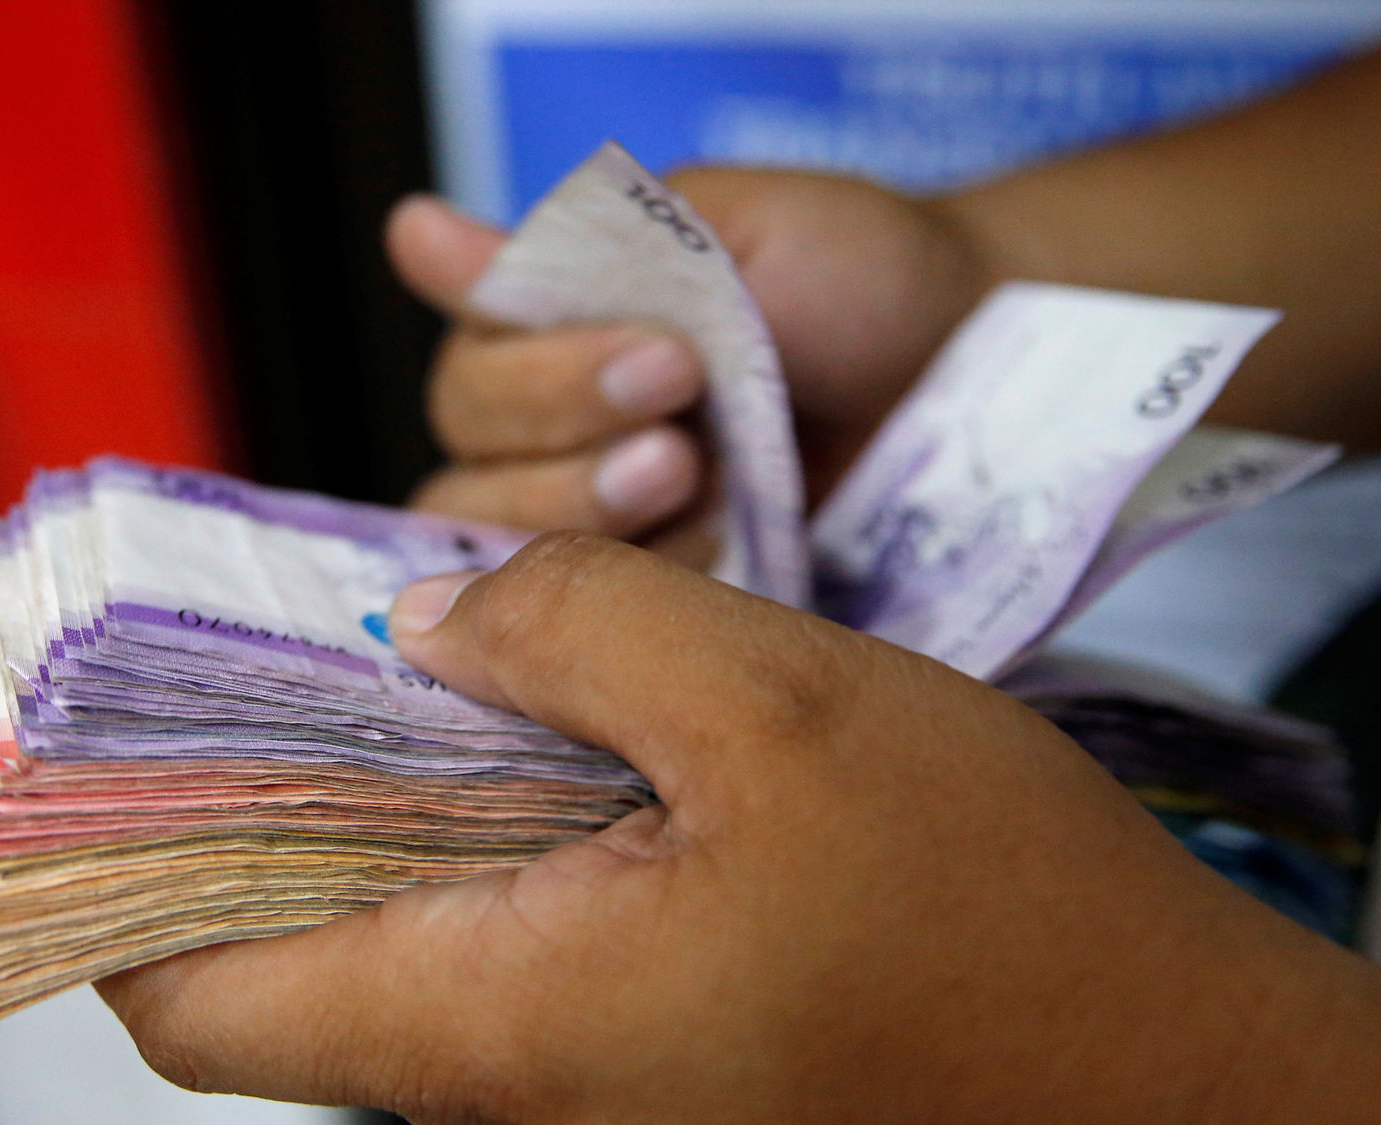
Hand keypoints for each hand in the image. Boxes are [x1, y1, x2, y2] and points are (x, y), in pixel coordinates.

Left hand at [97, 534, 1380, 1124]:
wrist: (1183, 1103)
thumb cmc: (1005, 920)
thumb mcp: (789, 706)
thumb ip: (584, 630)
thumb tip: (439, 612)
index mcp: (515, 1031)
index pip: (202, 1004)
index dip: (131, 882)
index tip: (129, 758)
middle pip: (318, 972)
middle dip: (313, 814)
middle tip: (359, 667)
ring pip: (432, 983)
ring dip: (439, 846)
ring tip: (505, 710)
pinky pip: (531, 1014)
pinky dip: (527, 899)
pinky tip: (609, 806)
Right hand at [385, 172, 989, 557]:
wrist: (976, 363)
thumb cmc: (851, 274)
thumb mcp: (721, 230)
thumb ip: (572, 252)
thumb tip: (410, 232)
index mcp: (549, 338)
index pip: (470, 381)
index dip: (548, 382)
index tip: (672, 362)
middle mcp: (553, 442)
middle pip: (466, 484)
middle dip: (572, 462)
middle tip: (686, 438)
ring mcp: (601, 532)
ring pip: (508, 564)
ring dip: (593, 528)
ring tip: (702, 484)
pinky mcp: (661, 605)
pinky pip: (585, 631)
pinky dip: (635, 600)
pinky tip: (714, 548)